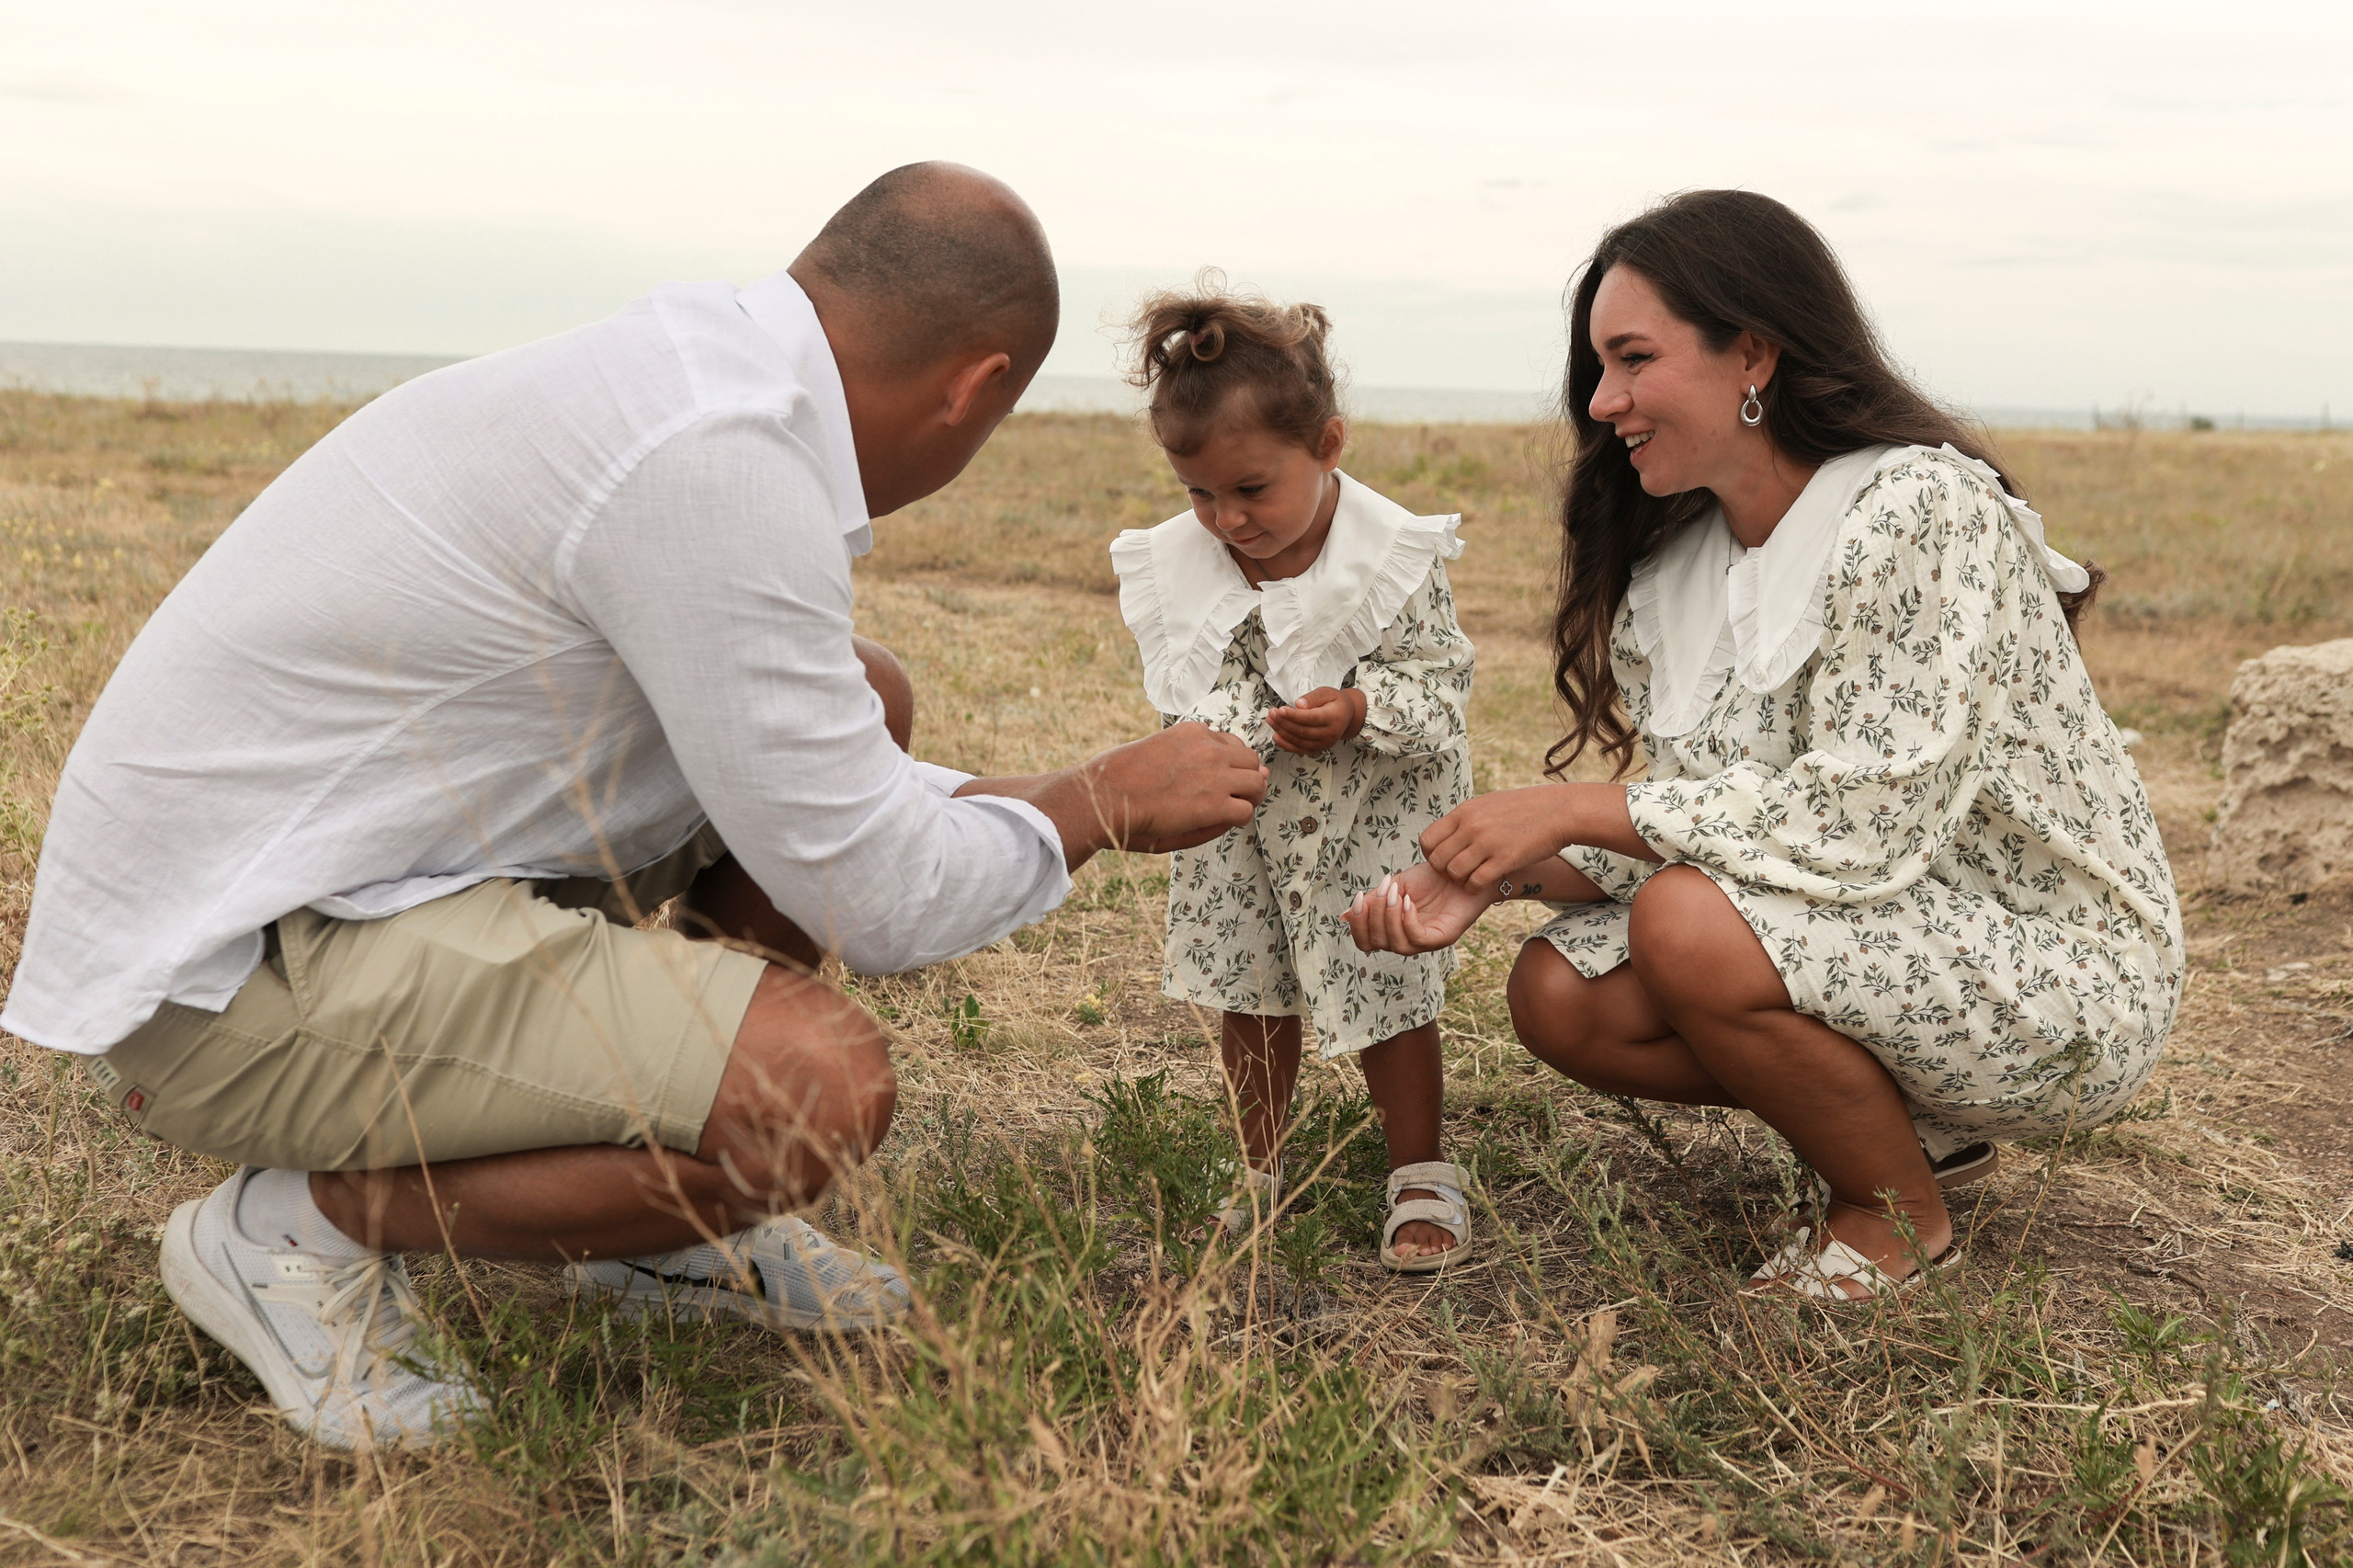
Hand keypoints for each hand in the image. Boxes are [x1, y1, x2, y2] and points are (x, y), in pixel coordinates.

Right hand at [956, 723, 1267, 868]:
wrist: (1104, 795)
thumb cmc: (1117, 779)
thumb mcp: (1156, 751)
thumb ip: (1185, 755)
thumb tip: (1217, 770)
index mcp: (1191, 732)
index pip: (1230, 743)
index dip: (1228, 764)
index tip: (1217, 779)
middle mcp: (1208, 747)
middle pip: (1251, 760)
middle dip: (1245, 778)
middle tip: (1232, 797)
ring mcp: (1215, 774)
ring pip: (1257, 783)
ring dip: (1248, 798)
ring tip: (1231, 811)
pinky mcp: (1215, 803)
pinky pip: (1245, 811)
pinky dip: (1237, 819)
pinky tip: (1219, 823)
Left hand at [1266, 687, 1365, 754]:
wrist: (1347, 716)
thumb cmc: (1335, 702)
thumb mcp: (1327, 692)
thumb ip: (1313, 697)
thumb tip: (1299, 705)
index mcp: (1334, 718)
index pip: (1311, 718)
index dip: (1294, 715)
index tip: (1280, 709)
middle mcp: (1330, 734)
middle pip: (1303, 731)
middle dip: (1284, 722)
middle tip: (1272, 713)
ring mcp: (1324, 744)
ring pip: (1299, 740)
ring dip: (1282, 732)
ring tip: (1270, 720)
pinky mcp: (1317, 749)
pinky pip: (1300, 749)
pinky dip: (1286, 744)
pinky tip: (1276, 736)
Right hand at [1344, 861, 1497, 954]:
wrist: (1461, 868)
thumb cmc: (1431, 878)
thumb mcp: (1395, 885)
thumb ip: (1372, 900)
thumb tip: (1343, 916)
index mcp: (1393, 929)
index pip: (1365, 942)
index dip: (1357, 925)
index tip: (1358, 898)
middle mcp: (1407, 940)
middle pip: (1377, 943)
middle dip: (1374, 914)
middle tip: (1384, 888)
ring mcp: (1425, 942)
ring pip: (1396, 945)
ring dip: (1390, 917)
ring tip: (1395, 892)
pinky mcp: (1442, 938)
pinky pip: (1417, 939)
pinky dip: (1407, 920)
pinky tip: (1409, 901)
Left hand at [1419, 785, 1584, 888]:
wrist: (1559, 810)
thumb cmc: (1525, 808)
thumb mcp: (1488, 804)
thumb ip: (1466, 818)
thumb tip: (1448, 832)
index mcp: (1464, 811)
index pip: (1426, 840)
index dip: (1431, 855)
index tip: (1445, 859)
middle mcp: (1471, 826)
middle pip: (1437, 860)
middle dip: (1444, 872)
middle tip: (1459, 873)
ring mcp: (1487, 842)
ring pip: (1453, 873)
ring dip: (1460, 881)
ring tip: (1472, 877)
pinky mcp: (1505, 859)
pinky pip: (1475, 882)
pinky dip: (1475, 888)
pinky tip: (1484, 883)